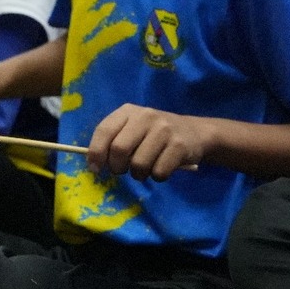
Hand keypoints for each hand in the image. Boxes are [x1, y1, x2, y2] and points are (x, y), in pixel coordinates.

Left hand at [87, 105, 212, 180]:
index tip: (96, 169)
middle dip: (117, 167)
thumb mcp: (133, 130)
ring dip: (139, 175)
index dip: (96, 153)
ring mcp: (164, 129)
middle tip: (124, 171)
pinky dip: (157, 177)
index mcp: (128, 111)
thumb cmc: (154, 135)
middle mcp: (146, 116)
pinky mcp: (179, 145)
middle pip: (119, 149)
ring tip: (145, 169)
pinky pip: (159, 172)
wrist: (194, 133)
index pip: (104, 130)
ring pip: (139, 164)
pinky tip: (162, 167)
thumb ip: (114, 141)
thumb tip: (95, 164)